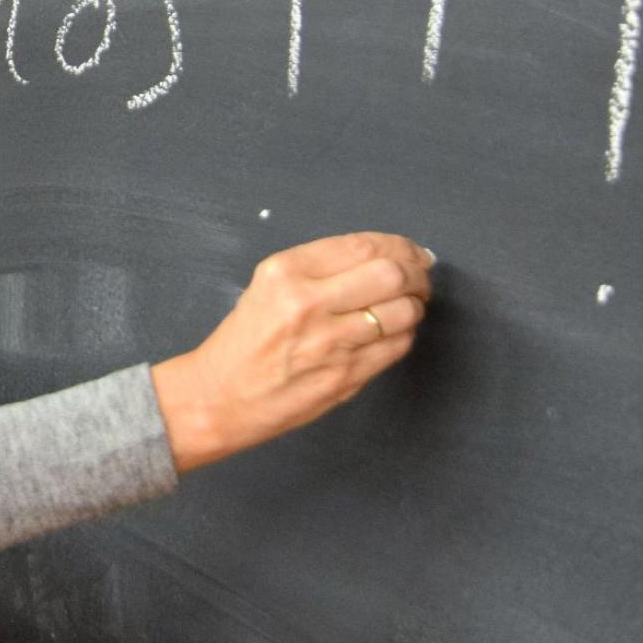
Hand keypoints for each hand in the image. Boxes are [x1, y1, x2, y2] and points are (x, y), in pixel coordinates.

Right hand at [150, 232, 433, 471]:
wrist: (221, 397)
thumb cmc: (246, 341)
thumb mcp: (269, 285)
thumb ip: (322, 267)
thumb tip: (386, 256)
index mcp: (286, 272)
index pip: (362, 246)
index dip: (399, 245)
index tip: (411, 251)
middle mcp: (308, 303)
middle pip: (390, 274)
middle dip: (417, 273)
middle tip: (420, 276)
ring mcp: (329, 343)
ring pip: (402, 312)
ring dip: (415, 305)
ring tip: (408, 304)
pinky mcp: (345, 377)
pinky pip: (397, 347)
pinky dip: (404, 335)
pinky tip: (393, 332)